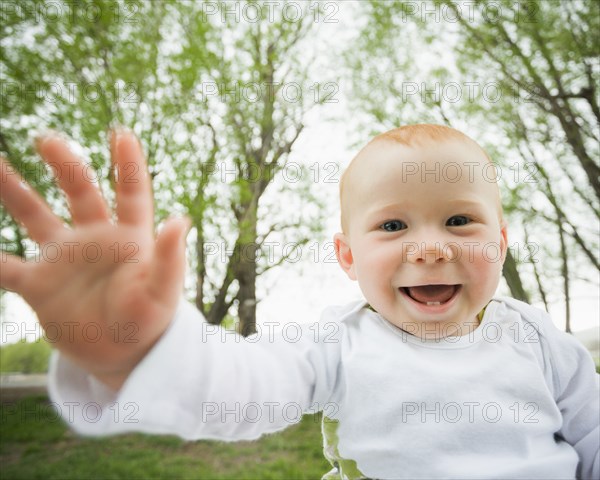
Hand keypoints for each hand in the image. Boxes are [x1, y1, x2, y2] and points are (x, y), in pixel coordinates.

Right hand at [0, 130, 189, 390]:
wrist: (123, 355)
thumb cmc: (149, 320)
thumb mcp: (162, 291)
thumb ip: (169, 258)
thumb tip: (180, 220)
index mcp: (130, 237)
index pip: (131, 193)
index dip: (128, 164)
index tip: (121, 134)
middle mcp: (95, 240)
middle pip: (80, 192)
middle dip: (66, 164)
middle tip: (47, 139)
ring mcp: (64, 260)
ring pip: (36, 216)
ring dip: (16, 191)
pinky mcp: (40, 286)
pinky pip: (4, 269)